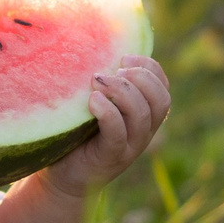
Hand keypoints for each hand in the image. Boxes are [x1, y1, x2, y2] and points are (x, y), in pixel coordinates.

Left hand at [41, 56, 170, 199]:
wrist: (60, 177)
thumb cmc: (75, 134)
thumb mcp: (95, 104)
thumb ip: (104, 84)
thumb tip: (97, 45)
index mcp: (144, 117)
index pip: (163, 87)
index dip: (150, 67)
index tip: (123, 57)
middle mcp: (143, 133)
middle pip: (161, 100)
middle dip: (140, 78)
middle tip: (113, 71)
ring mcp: (129, 148)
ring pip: (143, 115)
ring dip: (122, 91)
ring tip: (98, 82)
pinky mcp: (110, 158)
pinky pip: (118, 133)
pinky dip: (108, 112)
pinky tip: (92, 101)